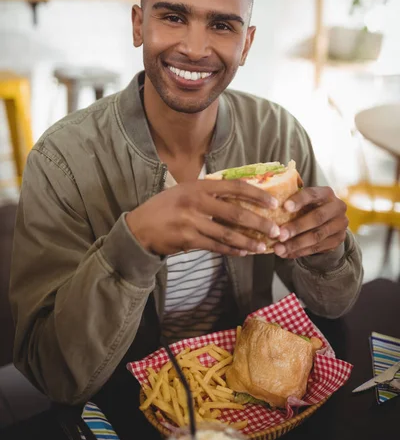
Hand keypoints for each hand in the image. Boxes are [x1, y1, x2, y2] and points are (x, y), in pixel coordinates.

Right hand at [126, 179, 279, 256]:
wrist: (139, 227)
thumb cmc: (165, 206)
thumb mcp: (185, 190)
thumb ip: (208, 192)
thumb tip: (240, 195)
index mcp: (199, 186)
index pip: (234, 187)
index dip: (256, 195)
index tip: (273, 203)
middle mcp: (196, 202)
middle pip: (236, 213)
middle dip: (259, 223)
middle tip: (276, 231)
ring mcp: (192, 222)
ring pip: (227, 234)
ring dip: (248, 241)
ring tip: (262, 247)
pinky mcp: (188, 240)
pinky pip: (216, 247)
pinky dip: (231, 250)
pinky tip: (242, 253)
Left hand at [273, 186, 347, 258]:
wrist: (328, 221)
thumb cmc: (308, 207)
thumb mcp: (304, 201)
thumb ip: (291, 202)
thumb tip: (268, 206)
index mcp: (326, 193)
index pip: (312, 194)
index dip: (299, 200)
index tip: (284, 207)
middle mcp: (337, 207)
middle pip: (317, 217)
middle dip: (296, 227)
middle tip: (280, 235)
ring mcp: (340, 224)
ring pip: (317, 236)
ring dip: (296, 244)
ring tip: (279, 249)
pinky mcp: (338, 240)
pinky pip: (317, 248)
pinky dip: (300, 252)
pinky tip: (286, 254)